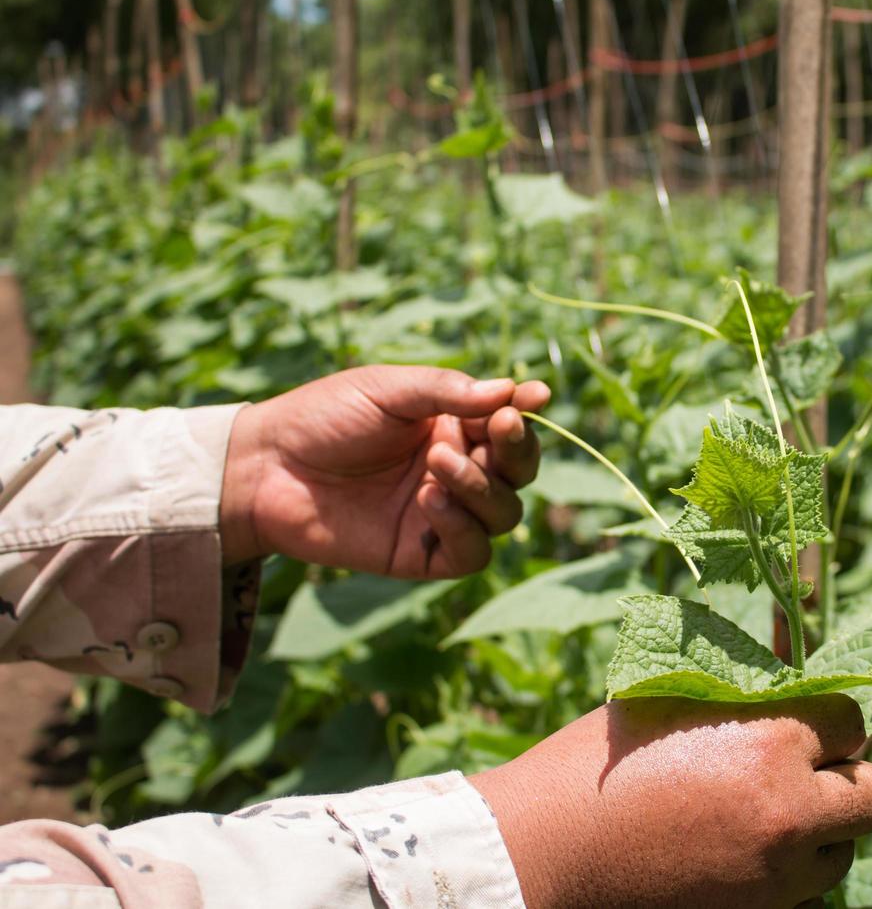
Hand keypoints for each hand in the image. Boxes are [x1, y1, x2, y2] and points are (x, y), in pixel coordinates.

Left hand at [221, 365, 550, 576]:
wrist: (265, 468)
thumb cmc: (323, 417)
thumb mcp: (387, 390)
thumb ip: (448, 392)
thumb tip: (512, 390)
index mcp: (452, 428)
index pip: (509, 428)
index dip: (526, 416)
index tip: (533, 397)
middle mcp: (456, 471)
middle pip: (519, 473)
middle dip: (515, 450)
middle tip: (497, 428)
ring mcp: (442, 515)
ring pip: (504, 513)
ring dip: (482, 486)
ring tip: (437, 462)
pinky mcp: (421, 554)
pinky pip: (472, 552)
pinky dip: (463, 527)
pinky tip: (430, 500)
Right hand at [470, 696, 871, 908]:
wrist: (539, 855)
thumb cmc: (595, 764)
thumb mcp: (669, 698)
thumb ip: (742, 686)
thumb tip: (794, 639)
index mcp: (770, 743)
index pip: (852, 723)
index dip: (827, 722)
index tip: (802, 727)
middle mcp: (787, 813)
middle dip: (846, 780)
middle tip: (806, 774)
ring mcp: (775, 880)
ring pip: (841, 853)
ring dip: (818, 833)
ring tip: (761, 816)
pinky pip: (806, 898)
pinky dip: (788, 879)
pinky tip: (742, 859)